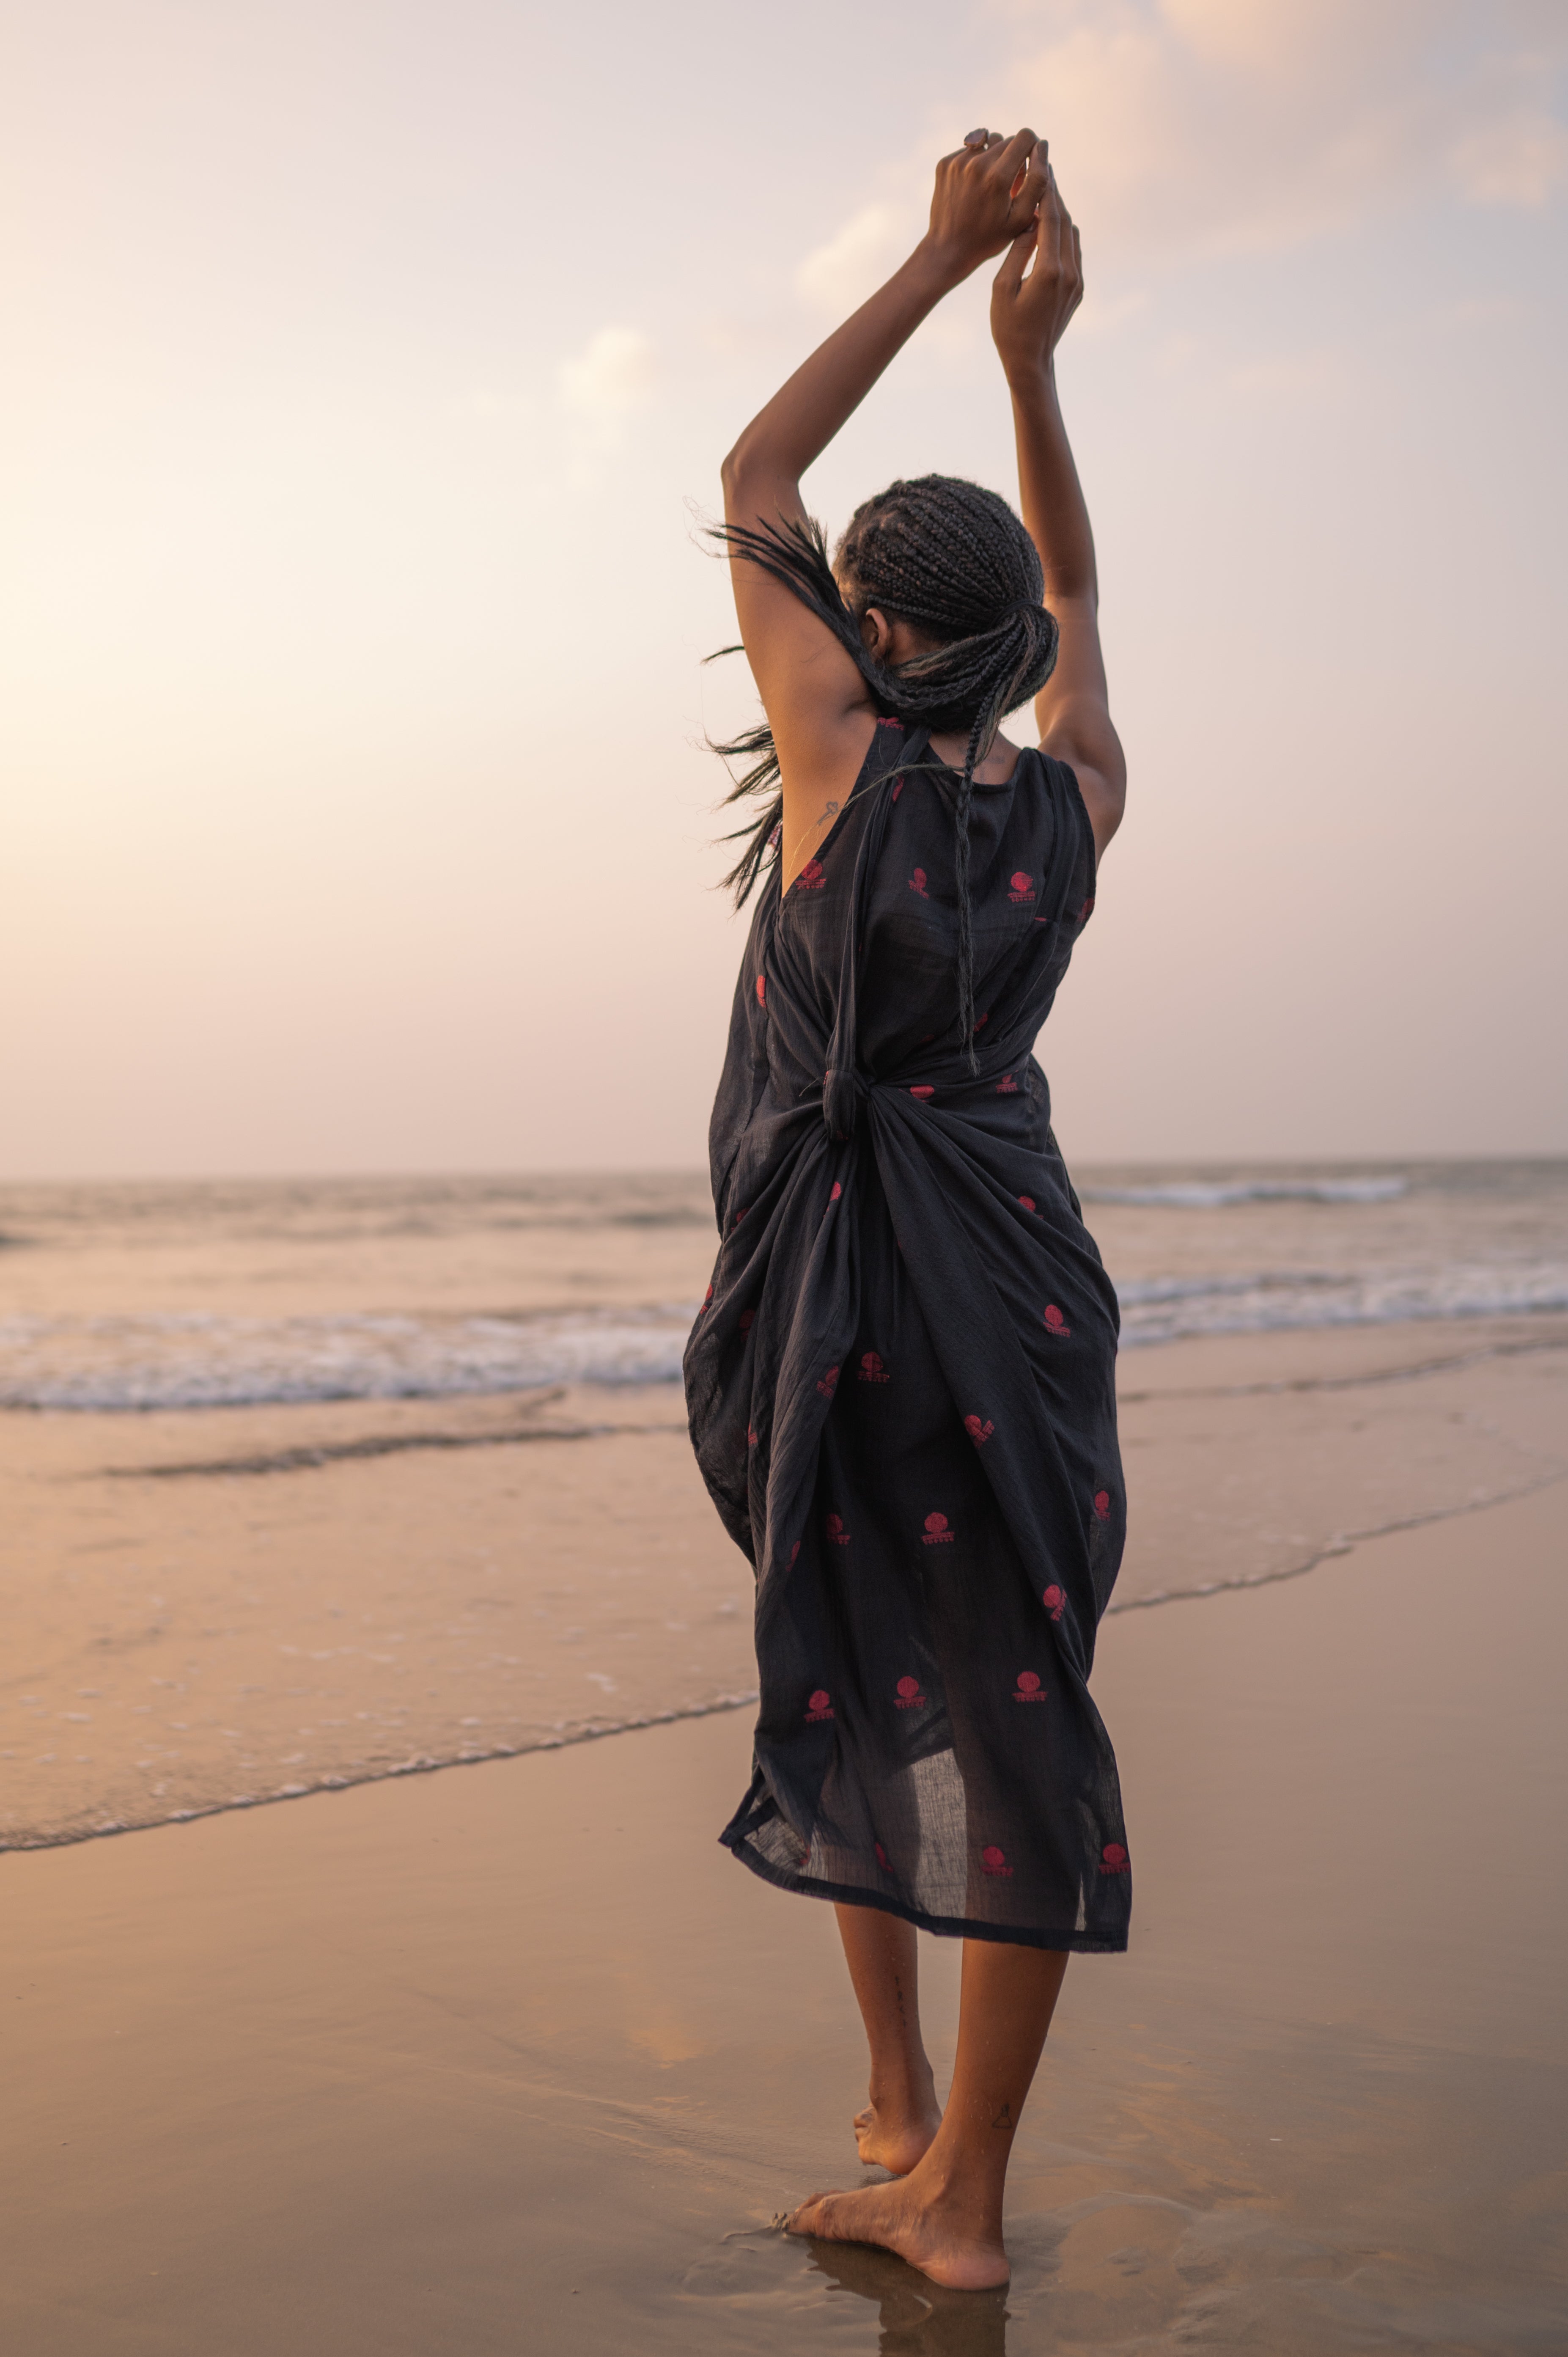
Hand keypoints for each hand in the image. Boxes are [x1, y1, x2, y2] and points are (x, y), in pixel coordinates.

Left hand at [921, 128, 1048, 284]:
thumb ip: (1037, 181)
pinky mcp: (945, 163)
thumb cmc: (989, 238)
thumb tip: (1043, 146)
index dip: (1032, 147)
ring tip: (991, 184)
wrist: (947, 249)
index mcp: (997, 177)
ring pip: (988, 143)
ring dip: (994, 158)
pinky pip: (970, 150)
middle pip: (1007, 140)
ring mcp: (957, 162)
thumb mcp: (1021, 217)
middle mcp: (976, 163)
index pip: (1025, 137)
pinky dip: (976, 163)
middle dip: (1013, 157)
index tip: (1030, 162)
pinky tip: (974, 186)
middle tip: (1009, 184)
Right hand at [990, 158, 1082, 382]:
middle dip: (1054, 192)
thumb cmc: (1008, 329)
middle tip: (1044, 165)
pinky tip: (1050, 222)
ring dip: (1059, 210)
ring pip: (1072, 233)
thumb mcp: (1002, 289)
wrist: (1031, 362)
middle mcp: (1069, 273)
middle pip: (1065, 220)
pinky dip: (1063, 230)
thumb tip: (1030, 222)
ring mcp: (1077, 280)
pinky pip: (1074, 249)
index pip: (1050, 219)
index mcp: (1049, 272)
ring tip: (1046, 189)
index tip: (1040, 164)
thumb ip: (1018, 252)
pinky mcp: (1079, 288)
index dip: (1046, 188)